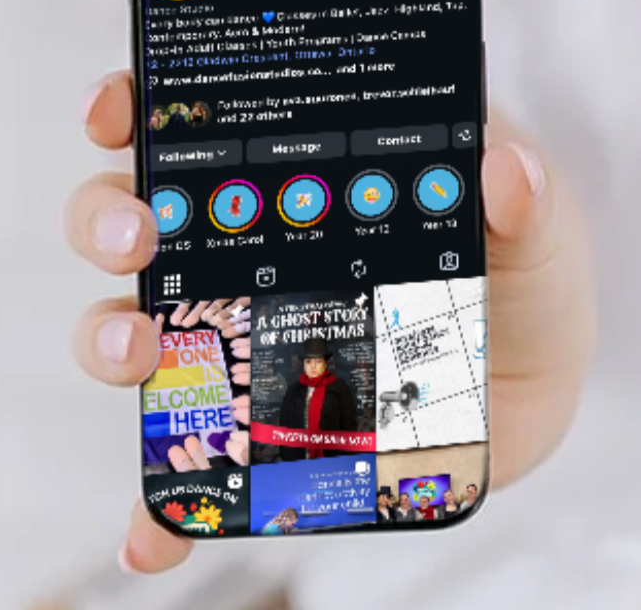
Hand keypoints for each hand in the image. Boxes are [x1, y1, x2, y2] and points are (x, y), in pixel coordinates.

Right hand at [67, 72, 594, 570]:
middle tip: (135, 235)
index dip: (135, 107)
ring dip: (110, 338)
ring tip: (140, 356)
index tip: (116, 111)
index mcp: (295, 172)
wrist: (532, 377)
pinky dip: (159, 498)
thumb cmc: (515, 272)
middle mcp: (248, 243)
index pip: (195, 122)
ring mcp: (244, 331)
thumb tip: (508, 167)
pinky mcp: (259, 417)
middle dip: (108, 217)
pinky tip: (151, 534)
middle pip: (138, 215)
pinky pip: (192, 458)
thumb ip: (522, 201)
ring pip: (141, 323)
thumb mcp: (530, 226)